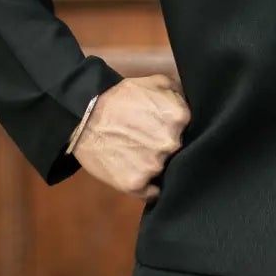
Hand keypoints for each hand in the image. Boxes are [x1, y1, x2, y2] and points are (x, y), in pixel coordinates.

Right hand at [72, 73, 188, 200]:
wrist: (83, 115)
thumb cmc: (120, 97)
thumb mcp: (154, 82)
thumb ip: (179, 93)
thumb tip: (193, 105)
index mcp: (179, 118)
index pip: (191, 132)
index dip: (178, 132)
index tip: (164, 130)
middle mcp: (169, 144)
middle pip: (179, 154)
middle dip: (167, 149)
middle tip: (149, 142)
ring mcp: (152, 165)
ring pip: (165, 173)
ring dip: (156, 167)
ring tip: (138, 155)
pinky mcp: (135, 183)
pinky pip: (151, 193)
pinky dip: (147, 187)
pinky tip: (137, 173)